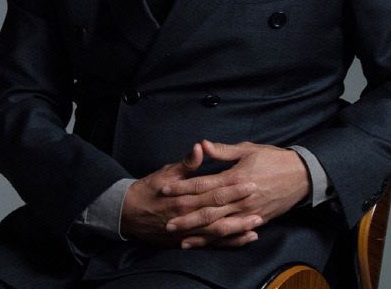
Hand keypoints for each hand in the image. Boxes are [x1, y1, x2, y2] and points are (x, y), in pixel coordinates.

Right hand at [121, 143, 260, 247]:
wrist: (129, 213)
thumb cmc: (150, 189)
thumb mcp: (167, 172)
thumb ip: (187, 162)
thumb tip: (200, 147)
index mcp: (185, 196)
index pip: (214, 191)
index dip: (234, 188)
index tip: (251, 182)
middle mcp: (188, 216)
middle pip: (220, 213)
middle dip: (241, 208)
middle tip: (260, 202)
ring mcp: (189, 232)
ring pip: (218, 232)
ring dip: (239, 228)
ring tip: (258, 223)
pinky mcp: (187, 242)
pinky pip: (212, 244)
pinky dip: (229, 242)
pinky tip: (244, 238)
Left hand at [163, 140, 309, 247]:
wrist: (301, 175)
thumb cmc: (273, 158)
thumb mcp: (248, 149)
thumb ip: (223, 150)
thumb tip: (202, 145)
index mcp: (235, 177)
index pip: (203, 184)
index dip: (182, 187)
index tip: (165, 189)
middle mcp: (240, 198)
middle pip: (207, 209)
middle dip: (186, 215)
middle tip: (166, 221)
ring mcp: (248, 212)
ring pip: (219, 225)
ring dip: (199, 232)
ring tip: (180, 237)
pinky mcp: (256, 220)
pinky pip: (234, 233)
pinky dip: (219, 240)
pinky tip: (206, 242)